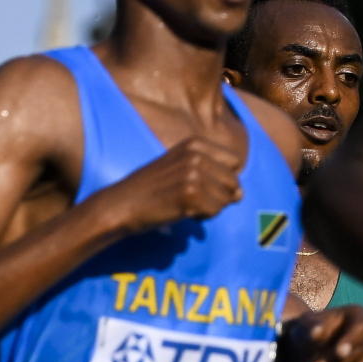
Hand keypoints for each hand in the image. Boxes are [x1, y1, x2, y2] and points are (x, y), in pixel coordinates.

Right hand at [102, 136, 242, 235]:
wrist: (121, 205)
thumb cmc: (149, 190)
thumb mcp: (179, 168)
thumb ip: (212, 174)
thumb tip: (241, 194)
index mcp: (196, 143)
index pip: (235, 162)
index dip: (222, 179)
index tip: (200, 186)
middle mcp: (197, 155)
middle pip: (233, 181)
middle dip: (218, 196)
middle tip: (192, 201)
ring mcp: (194, 174)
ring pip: (226, 198)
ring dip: (210, 208)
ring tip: (186, 206)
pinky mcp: (191, 195)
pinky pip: (214, 211)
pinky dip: (203, 218)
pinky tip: (184, 214)